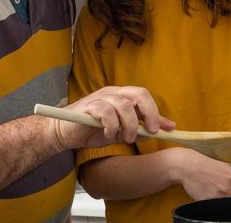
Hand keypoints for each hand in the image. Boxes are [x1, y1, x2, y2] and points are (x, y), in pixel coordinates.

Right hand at [50, 86, 175, 149]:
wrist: (65, 133)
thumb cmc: (93, 129)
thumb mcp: (121, 131)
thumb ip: (140, 128)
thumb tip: (163, 129)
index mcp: (122, 96)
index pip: (143, 96)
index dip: (155, 111)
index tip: (164, 128)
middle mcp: (112, 93)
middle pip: (137, 94)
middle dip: (148, 113)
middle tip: (150, 131)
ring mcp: (100, 98)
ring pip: (123, 105)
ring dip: (129, 125)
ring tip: (126, 138)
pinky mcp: (88, 107)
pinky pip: (105, 112)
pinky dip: (111, 125)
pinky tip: (109, 134)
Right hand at [171, 148, 230, 200]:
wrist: (187, 166)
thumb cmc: (204, 165)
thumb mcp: (223, 167)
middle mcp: (228, 186)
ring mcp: (219, 195)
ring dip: (229, 201)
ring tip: (221, 195)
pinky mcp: (209, 201)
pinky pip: (219, 208)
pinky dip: (219, 205)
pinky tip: (213, 198)